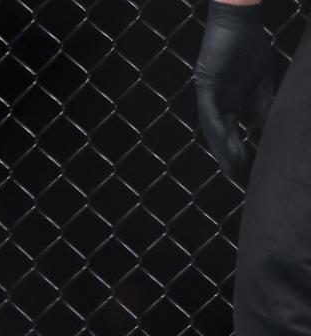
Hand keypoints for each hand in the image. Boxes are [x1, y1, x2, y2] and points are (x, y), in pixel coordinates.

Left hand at [194, 0, 272, 180]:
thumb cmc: (249, 50)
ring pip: (212, 126)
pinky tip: (222, 139)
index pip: (231, 132)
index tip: (243, 170)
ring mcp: (209, 94)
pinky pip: (208, 109)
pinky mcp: (205, 84)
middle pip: (219, 134)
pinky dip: (215, 124)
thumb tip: (267, 131)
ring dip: (221, 145)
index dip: (235, 150)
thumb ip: (262, 107)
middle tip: (232, 175)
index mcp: (230, 103)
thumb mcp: (261, 85)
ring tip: (231, 163)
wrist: (240, 23)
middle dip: (225, 155)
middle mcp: (217, 103)